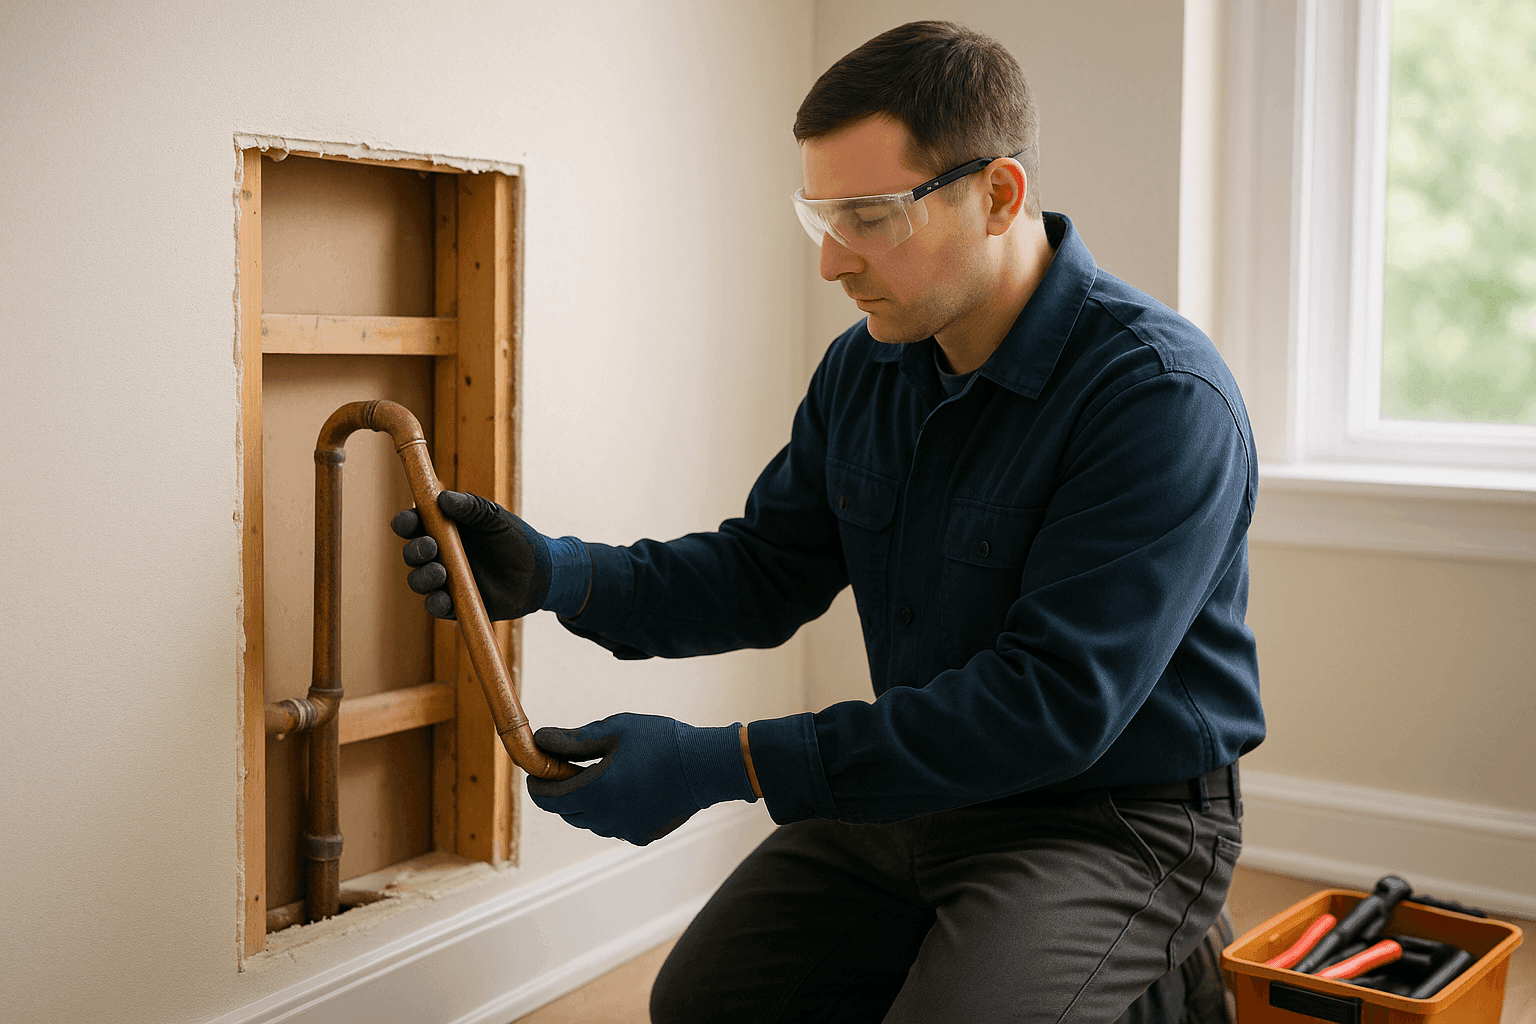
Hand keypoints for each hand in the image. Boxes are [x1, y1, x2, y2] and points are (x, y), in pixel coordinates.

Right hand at [391, 490, 589, 619]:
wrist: (539, 573)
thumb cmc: (515, 539)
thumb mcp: (495, 518)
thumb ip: (471, 507)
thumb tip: (442, 499)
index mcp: (442, 529)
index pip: (413, 524)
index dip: (406, 523)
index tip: (410, 522)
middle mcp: (439, 555)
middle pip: (412, 553)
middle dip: (415, 550)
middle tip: (431, 548)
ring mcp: (445, 580)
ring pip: (419, 580)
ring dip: (423, 577)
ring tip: (441, 573)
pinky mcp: (455, 603)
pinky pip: (436, 606)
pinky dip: (436, 603)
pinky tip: (444, 599)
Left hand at [526, 714, 756, 844]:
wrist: (706, 767)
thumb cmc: (661, 742)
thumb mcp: (615, 731)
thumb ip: (575, 739)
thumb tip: (542, 740)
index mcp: (595, 792)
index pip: (547, 798)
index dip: (537, 784)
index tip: (538, 768)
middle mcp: (605, 818)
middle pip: (566, 812)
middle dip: (561, 791)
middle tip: (569, 767)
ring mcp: (624, 830)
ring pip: (590, 821)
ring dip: (586, 802)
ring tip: (600, 775)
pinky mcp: (641, 835)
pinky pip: (614, 825)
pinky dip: (610, 811)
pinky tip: (626, 789)